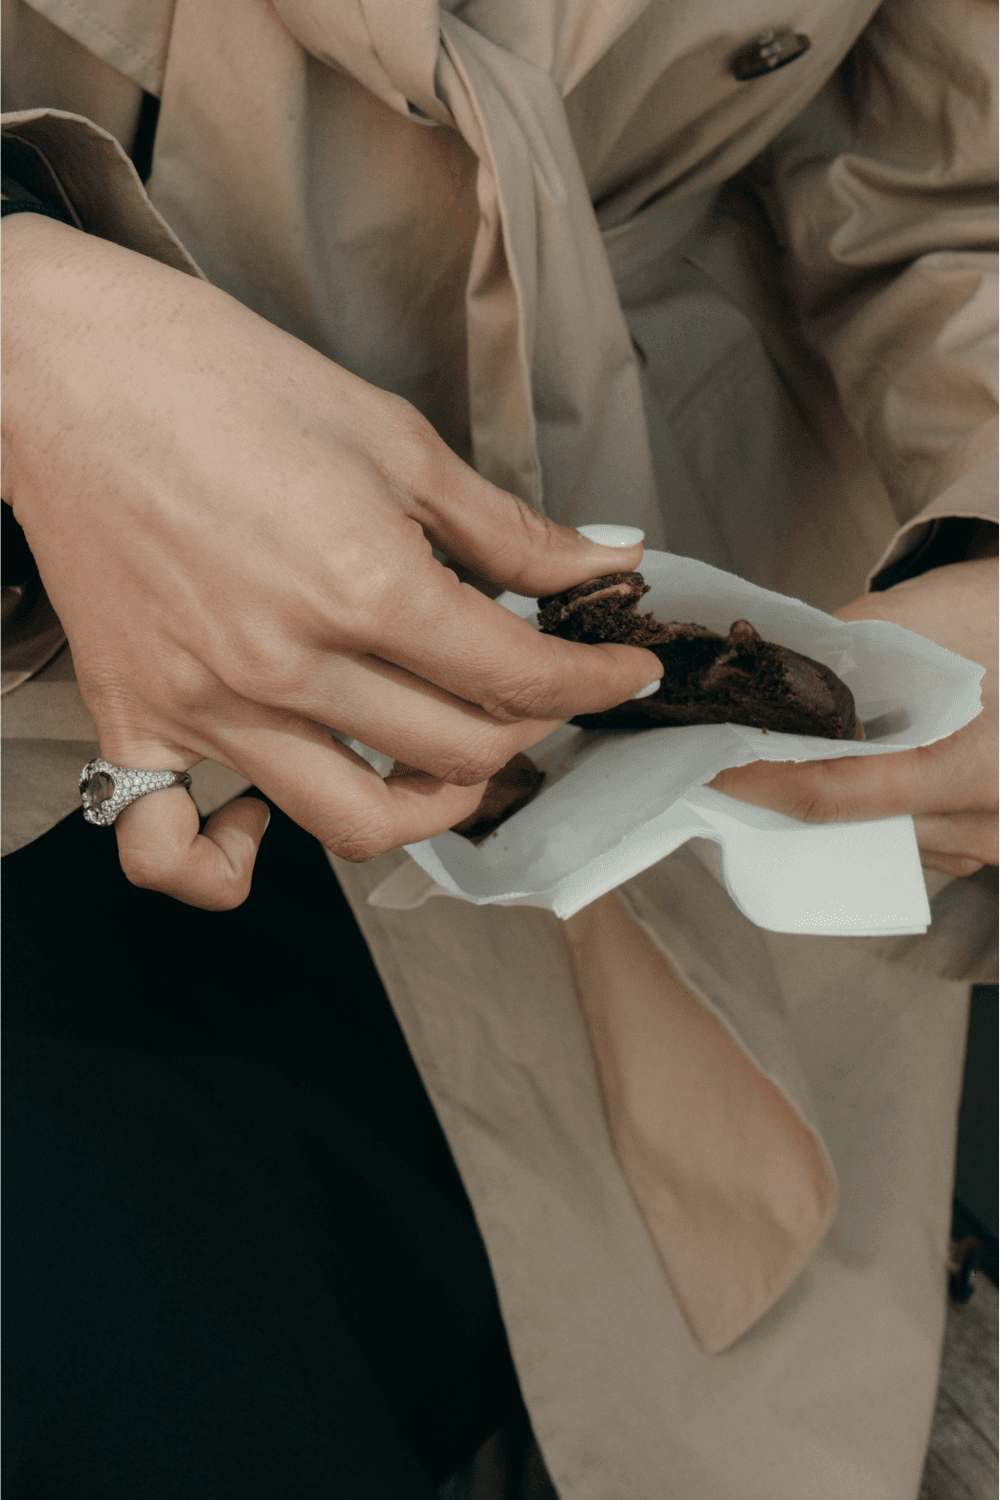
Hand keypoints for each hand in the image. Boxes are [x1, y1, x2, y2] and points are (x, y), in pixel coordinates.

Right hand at [2, 216, 660, 907]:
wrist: (58, 367)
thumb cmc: (217, 377)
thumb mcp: (389, 435)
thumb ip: (504, 525)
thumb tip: (601, 563)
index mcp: (364, 583)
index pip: (520, 677)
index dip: (594, 681)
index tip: (620, 673)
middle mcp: (288, 666)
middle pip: (458, 753)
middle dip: (528, 729)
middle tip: (536, 693)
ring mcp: (207, 708)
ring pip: (353, 824)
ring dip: (427, 807)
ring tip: (447, 763)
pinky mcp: (136, 720)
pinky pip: (172, 849)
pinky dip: (230, 863)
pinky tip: (269, 821)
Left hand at [712, 556, 997, 876]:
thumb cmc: (996, 612)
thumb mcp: (922, 616)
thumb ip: (842, 654)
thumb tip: (766, 678)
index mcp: (975, 773)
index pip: (836, 795)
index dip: (761, 780)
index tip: (710, 763)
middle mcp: (990, 824)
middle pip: (855, 829)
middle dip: (793, 792)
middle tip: (739, 758)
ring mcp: (997, 842)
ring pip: (883, 840)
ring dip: (837, 802)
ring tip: (794, 755)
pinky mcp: (995, 839)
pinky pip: (916, 836)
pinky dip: (879, 807)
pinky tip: (861, 767)